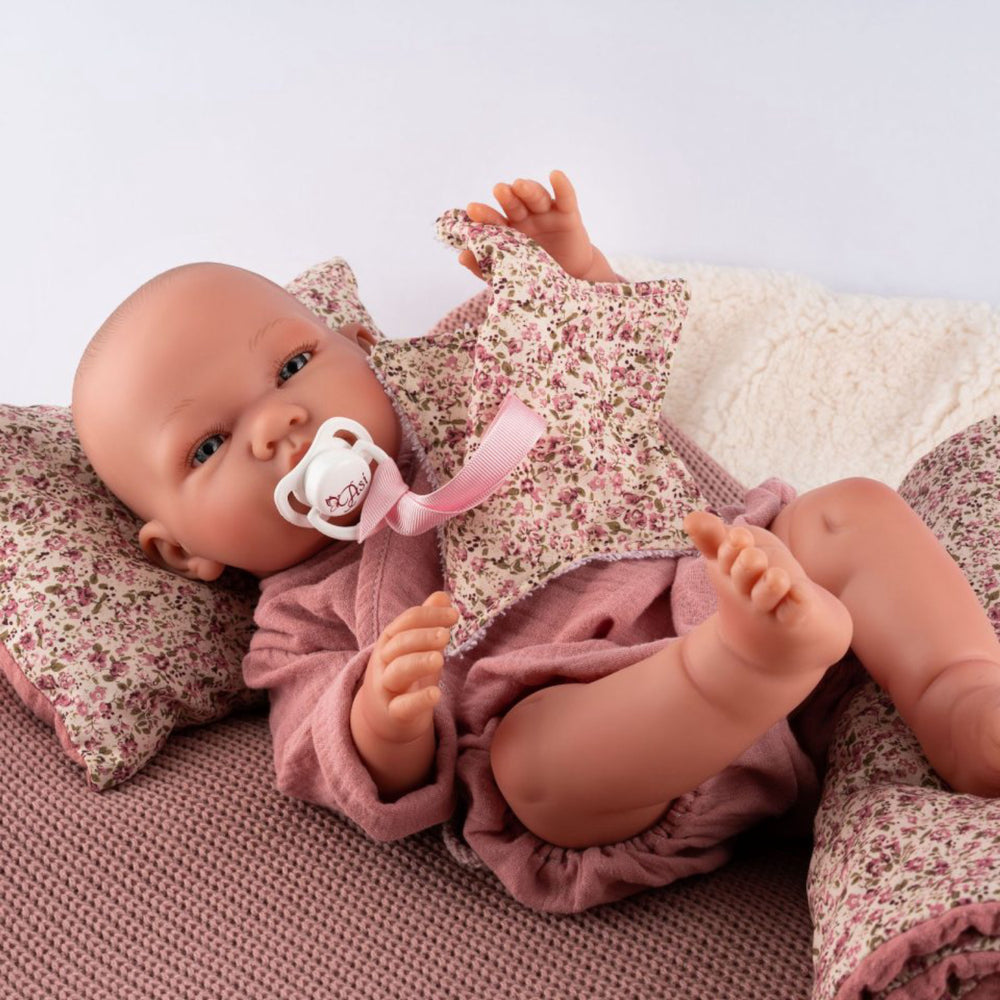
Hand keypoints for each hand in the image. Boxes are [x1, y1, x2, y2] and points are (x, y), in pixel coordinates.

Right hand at [355, 591, 457, 745]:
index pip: (406, 622)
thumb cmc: (405, 676)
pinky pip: (402, 707)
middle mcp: (383, 662)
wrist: (385, 718)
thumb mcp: (416, 647)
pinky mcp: (393, 714)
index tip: (454, 615)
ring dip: (418, 663)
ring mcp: (386, 689)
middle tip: (445, 635)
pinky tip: (436, 694)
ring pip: (397, 672)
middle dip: (421, 637)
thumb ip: (427, 622)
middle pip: (399, 644)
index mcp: (390, 642)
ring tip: (440, 659)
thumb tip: (443, 595)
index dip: (429, 616)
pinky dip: (418, 700)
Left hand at [462, 169, 618, 282]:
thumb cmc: (536, 276)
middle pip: (514, 204)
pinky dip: (562, 186)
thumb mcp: (510, 275)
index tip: (472, 210)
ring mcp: (546, 215)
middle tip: (499, 190)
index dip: (484, 215)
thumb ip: (485, 268)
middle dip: (507, 197)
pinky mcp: (568, 215)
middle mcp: (525, 219)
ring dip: (529, 190)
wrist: (570, 284)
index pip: (494, 221)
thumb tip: (461, 257)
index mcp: (509, 232)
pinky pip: (566, 198)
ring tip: (519, 186)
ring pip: (536, 198)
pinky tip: (555, 176)